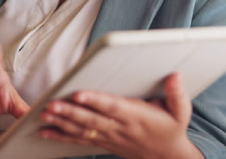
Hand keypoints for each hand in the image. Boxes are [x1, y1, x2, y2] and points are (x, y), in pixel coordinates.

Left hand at [38, 73, 201, 158]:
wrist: (167, 157)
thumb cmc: (171, 129)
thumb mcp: (181, 112)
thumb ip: (177, 94)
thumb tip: (175, 75)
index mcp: (136, 116)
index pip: (112, 107)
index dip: (96, 101)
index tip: (79, 94)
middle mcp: (120, 127)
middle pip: (91, 120)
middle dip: (70, 112)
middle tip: (51, 105)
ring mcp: (109, 137)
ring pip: (82, 130)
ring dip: (61, 123)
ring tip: (44, 113)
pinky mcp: (103, 142)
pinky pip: (79, 140)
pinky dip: (61, 136)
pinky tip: (44, 131)